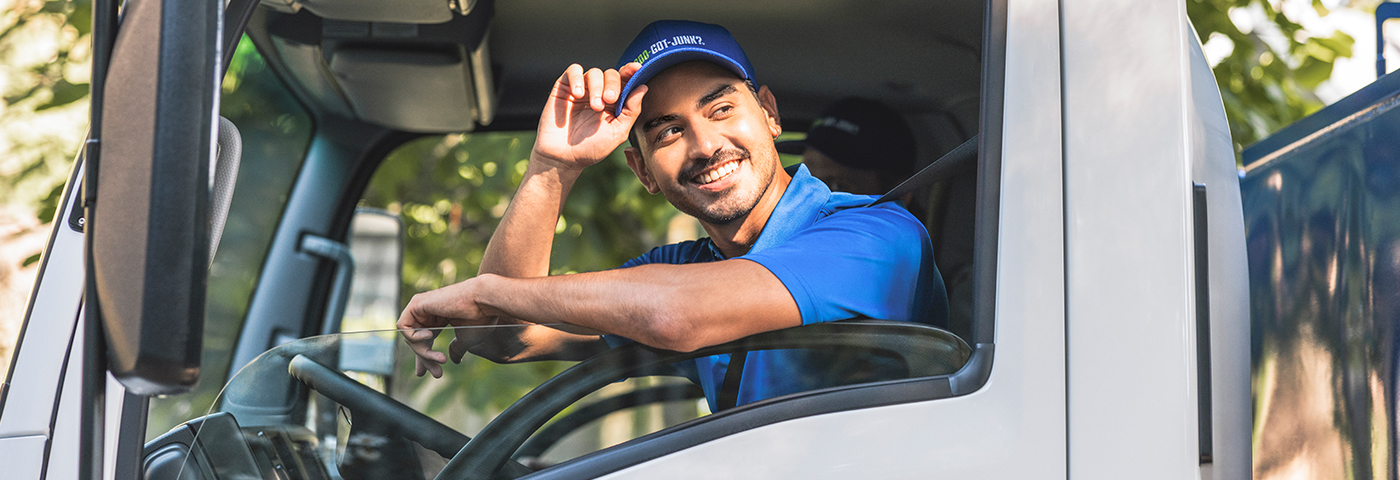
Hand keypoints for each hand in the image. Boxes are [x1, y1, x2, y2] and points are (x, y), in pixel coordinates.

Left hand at [396, 280, 493, 377]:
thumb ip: (457, 348)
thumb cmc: (480, 319)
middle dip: (425, 358)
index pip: (425, 338)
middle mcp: (429, 311)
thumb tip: (454, 360)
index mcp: (440, 318)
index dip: (423, 355)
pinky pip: (403, 326)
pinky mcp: (416, 303)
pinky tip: (430, 336)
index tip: (422, 374)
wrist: (484, 302)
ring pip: (410, 337)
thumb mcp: (466, 339)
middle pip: (416, 340)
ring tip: (441, 358)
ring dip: (423, 352)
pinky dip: (414, 337)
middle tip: (438, 374)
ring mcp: (422, 306)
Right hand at [532, 62, 648, 170]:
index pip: (625, 81)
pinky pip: (573, 70)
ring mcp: (582, 89)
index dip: (631, 72)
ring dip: (597, 86)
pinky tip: (578, 94)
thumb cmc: (591, 149)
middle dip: (613, 84)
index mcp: (615, 103)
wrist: (563, 158)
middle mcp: (599, 93)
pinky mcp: (564, 88)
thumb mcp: (617, 133)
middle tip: (610, 100)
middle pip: (611, 74)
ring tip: (594, 106)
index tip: (637, 68)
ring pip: (594, 72)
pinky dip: (578, 78)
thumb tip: (643, 87)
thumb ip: (631, 111)